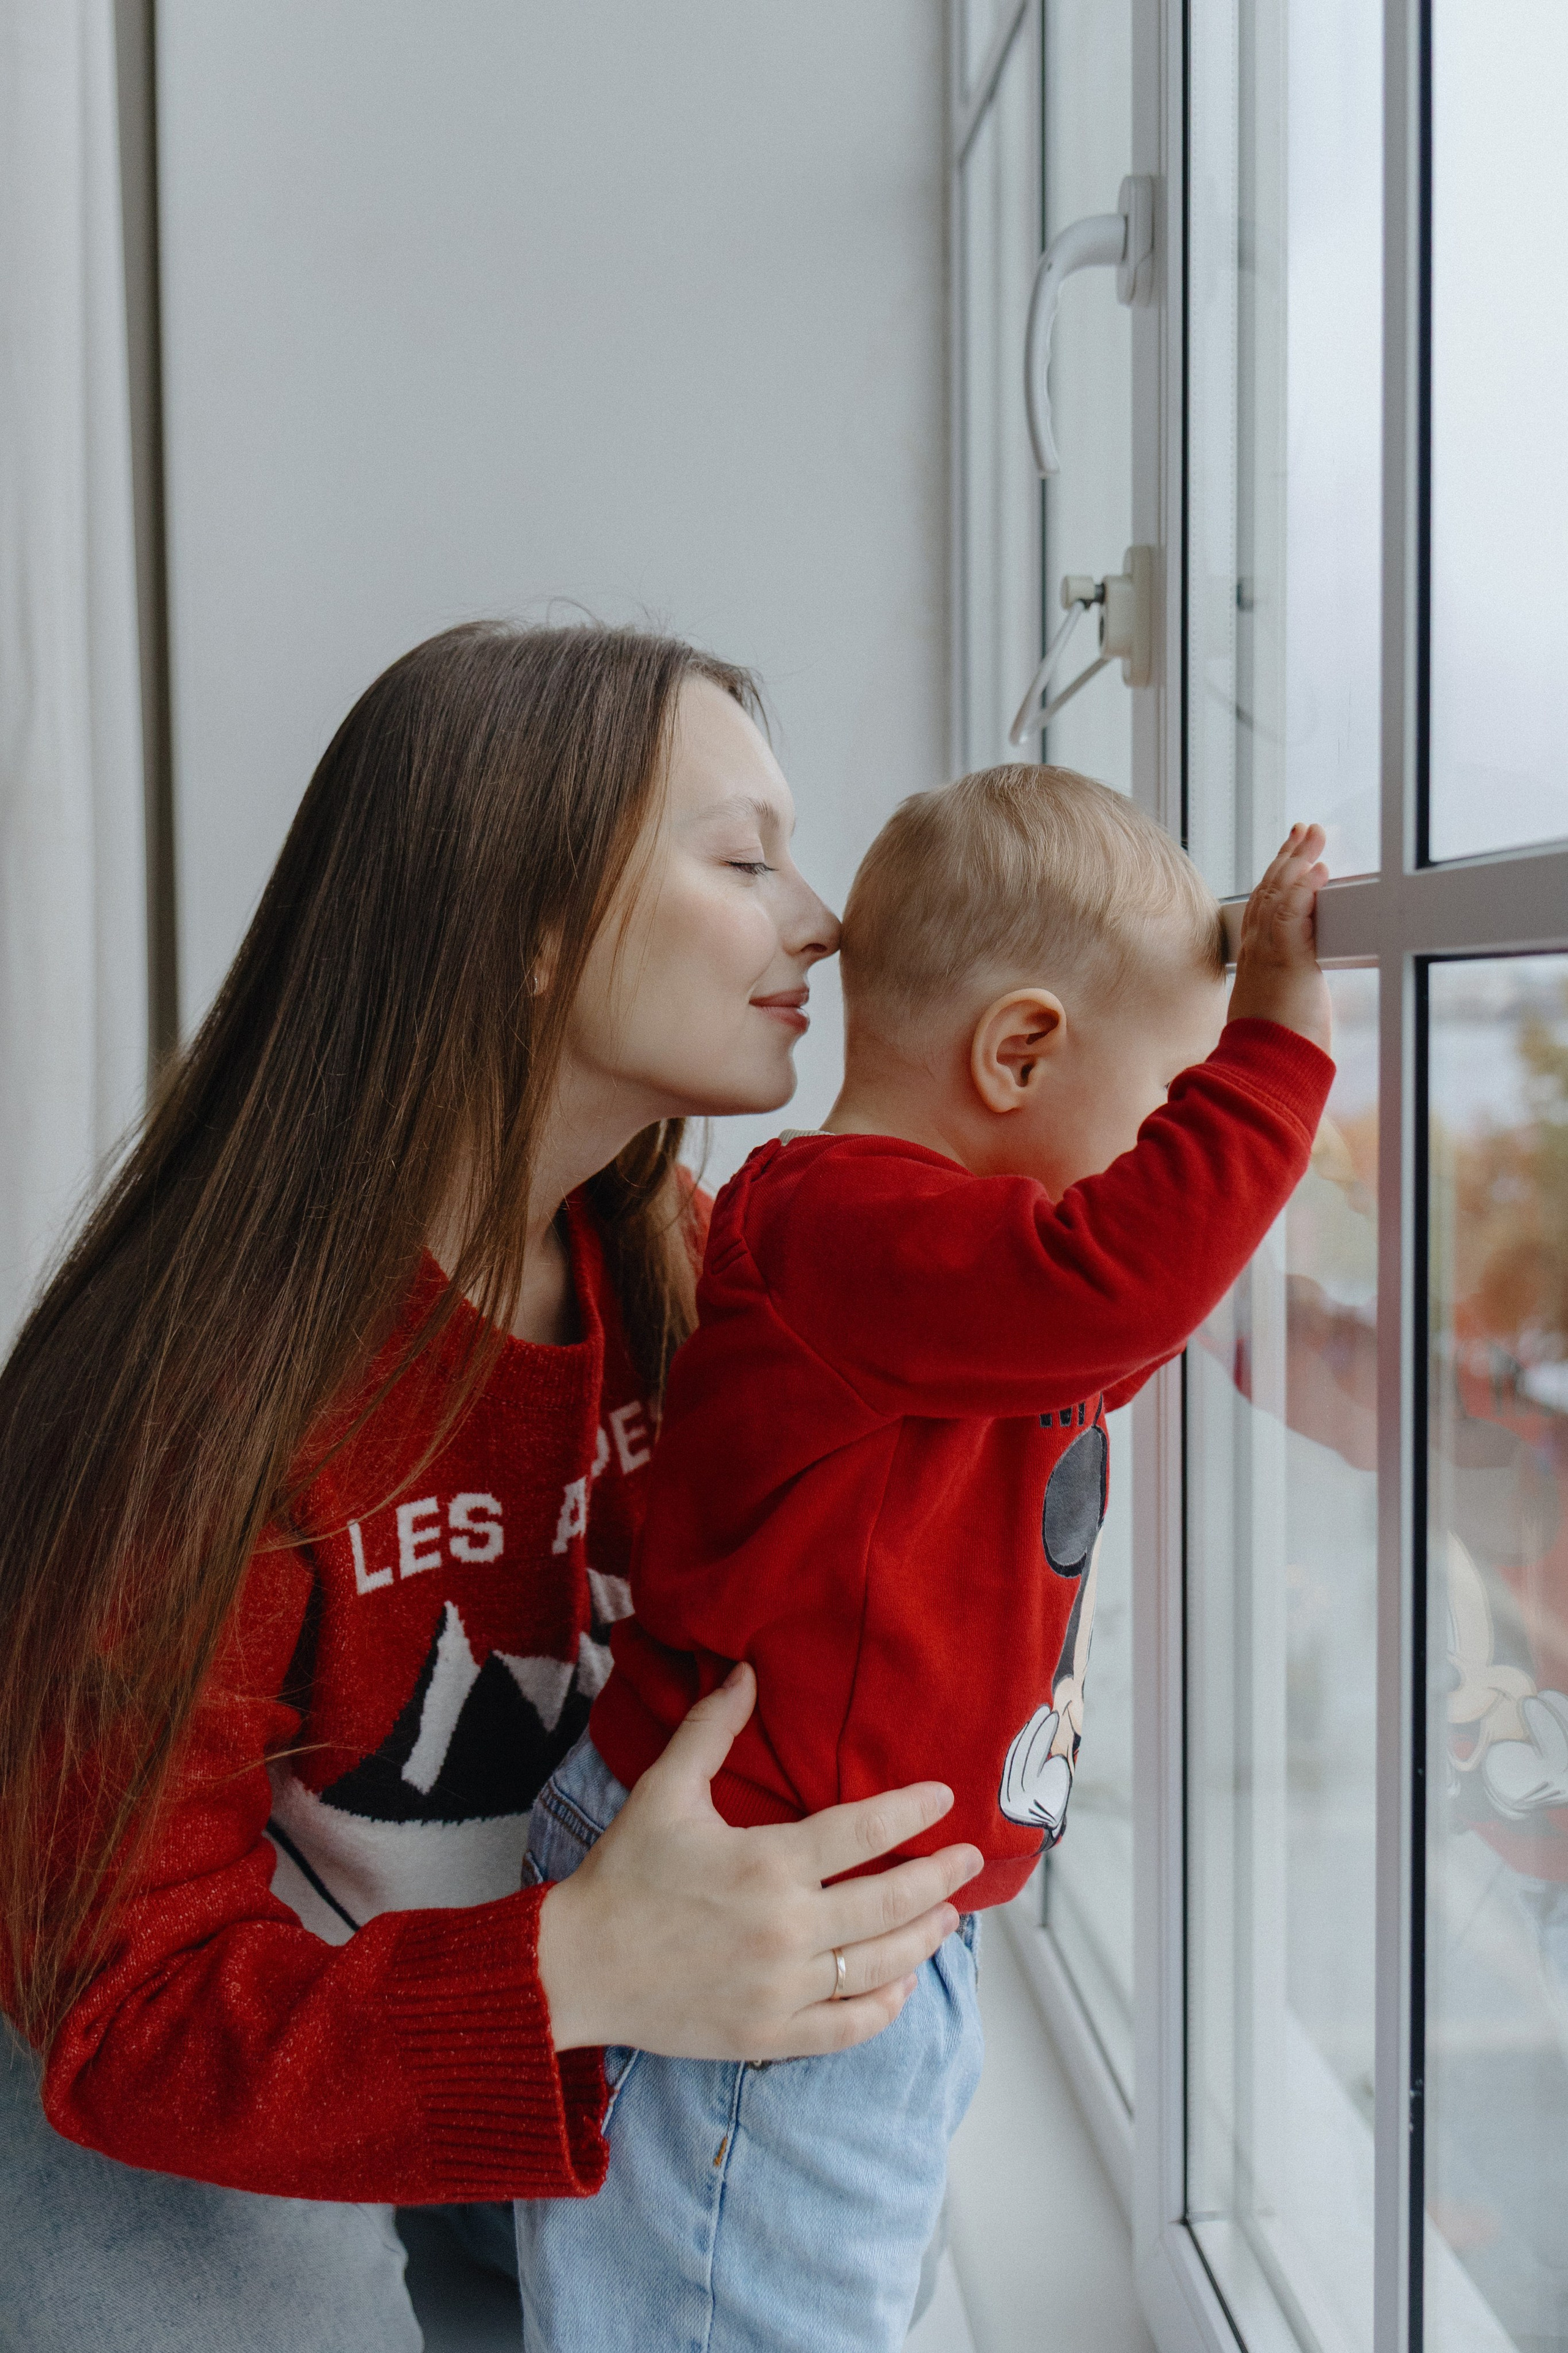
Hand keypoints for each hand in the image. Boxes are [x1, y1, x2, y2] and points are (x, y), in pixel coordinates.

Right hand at [536, 1664, 982, 2060]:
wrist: (576, 1967)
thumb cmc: (622, 1874)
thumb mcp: (664, 1791)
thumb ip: (711, 1730)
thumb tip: (746, 1671)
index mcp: (766, 1863)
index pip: (864, 1831)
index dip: (913, 1811)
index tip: (945, 1799)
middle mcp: (784, 1928)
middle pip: (889, 1902)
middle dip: (940, 1878)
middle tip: (968, 1860)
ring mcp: (780, 1989)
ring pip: (879, 1967)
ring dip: (923, 1940)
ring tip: (948, 1919)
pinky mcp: (767, 2037)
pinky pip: (846, 2028)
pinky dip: (883, 2008)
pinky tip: (901, 1986)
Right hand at [1227, 822, 1332, 1055]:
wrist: (1267, 1074)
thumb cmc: (1276, 1055)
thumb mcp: (1282, 1016)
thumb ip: (1292, 998)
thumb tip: (1308, 1005)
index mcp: (1255, 964)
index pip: (1262, 910)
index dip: (1275, 881)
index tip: (1291, 859)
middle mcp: (1256, 954)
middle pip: (1267, 892)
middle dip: (1286, 858)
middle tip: (1303, 829)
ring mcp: (1268, 956)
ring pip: (1278, 895)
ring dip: (1297, 861)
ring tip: (1314, 834)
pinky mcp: (1287, 962)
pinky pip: (1291, 915)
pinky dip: (1304, 889)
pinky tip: (1318, 868)